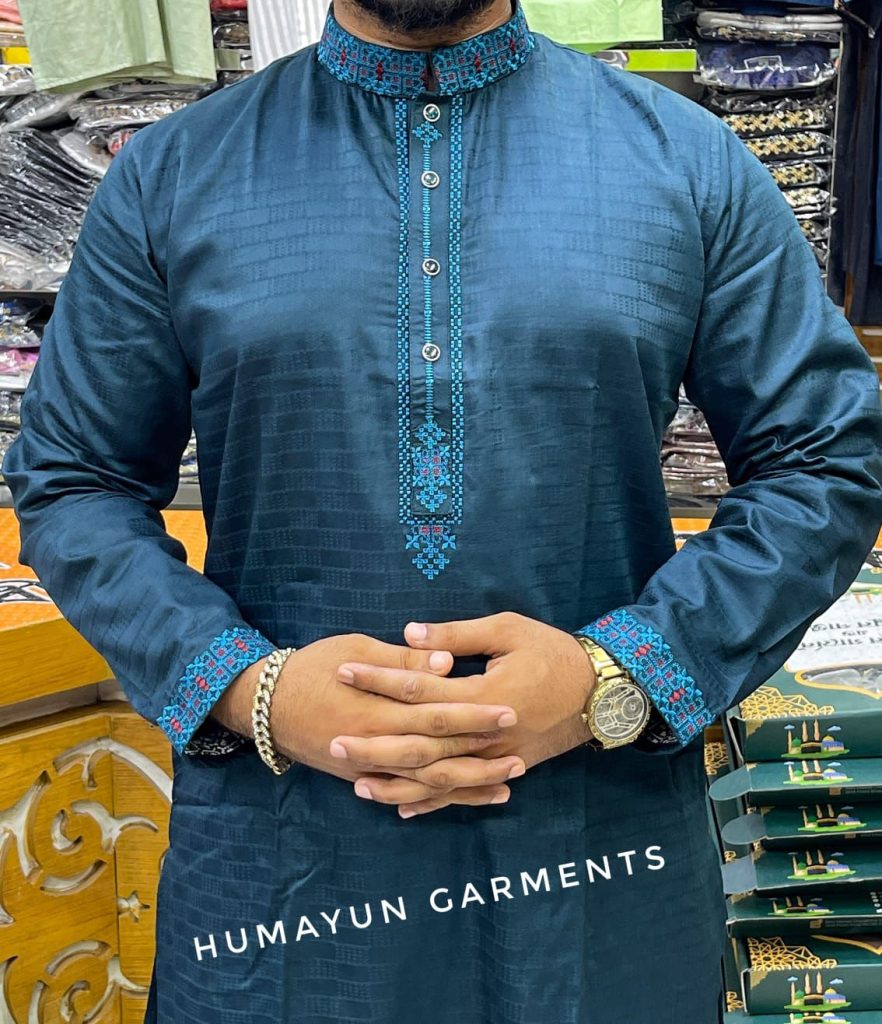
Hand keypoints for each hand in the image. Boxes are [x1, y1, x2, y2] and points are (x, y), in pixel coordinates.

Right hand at [213, 634, 523, 803]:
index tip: (510, 710)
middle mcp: (374, 743)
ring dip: (469, 784)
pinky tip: (466, 798)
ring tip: (509, 781)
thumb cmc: (312, 666)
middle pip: (438, 753)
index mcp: (376, 707)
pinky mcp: (361, 778)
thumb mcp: (355, 648)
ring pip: (427, 782)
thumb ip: (402, 660)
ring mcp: (367, 767)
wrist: (266, 705)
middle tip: (521, 751)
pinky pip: (406, 794)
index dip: (474, 714)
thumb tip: (446, 662)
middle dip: (481, 754)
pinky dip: (437, 800)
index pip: (436, 713)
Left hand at [336, 613, 594, 814]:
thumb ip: (458, 635)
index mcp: (483, 693)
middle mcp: (486, 734)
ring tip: (356, 783)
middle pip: (420, 744)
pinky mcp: (504, 768)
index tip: (344, 670)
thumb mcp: (509, 630)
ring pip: (437, 778)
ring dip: (396, 782)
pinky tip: (400, 806)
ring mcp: (495, 757)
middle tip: (333, 742)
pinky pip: (461, 792)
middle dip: (374, 744)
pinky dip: (431, 802)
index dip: (379, 678)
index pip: (419, 686)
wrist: (602, 691)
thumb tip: (409, 633)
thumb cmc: (554, 652)